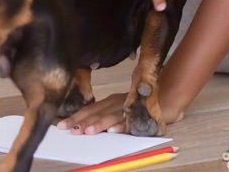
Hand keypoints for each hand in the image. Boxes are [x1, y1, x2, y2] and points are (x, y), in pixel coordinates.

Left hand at [56, 92, 184, 134]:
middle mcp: (118, 102)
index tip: (61, 126)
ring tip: (88, 132)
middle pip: (97, 113)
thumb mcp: (119, 107)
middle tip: (70, 131)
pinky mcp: (142, 113)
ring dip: (99, 124)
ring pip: (112, 116)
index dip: (76, 117)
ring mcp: (130, 107)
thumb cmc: (139, 104)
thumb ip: (103, 114)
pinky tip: (114, 131)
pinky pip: (132, 120)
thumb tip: (81, 126)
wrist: (167, 97)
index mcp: (110, 101)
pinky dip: (122, 125)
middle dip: (82, 122)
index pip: (89, 109)